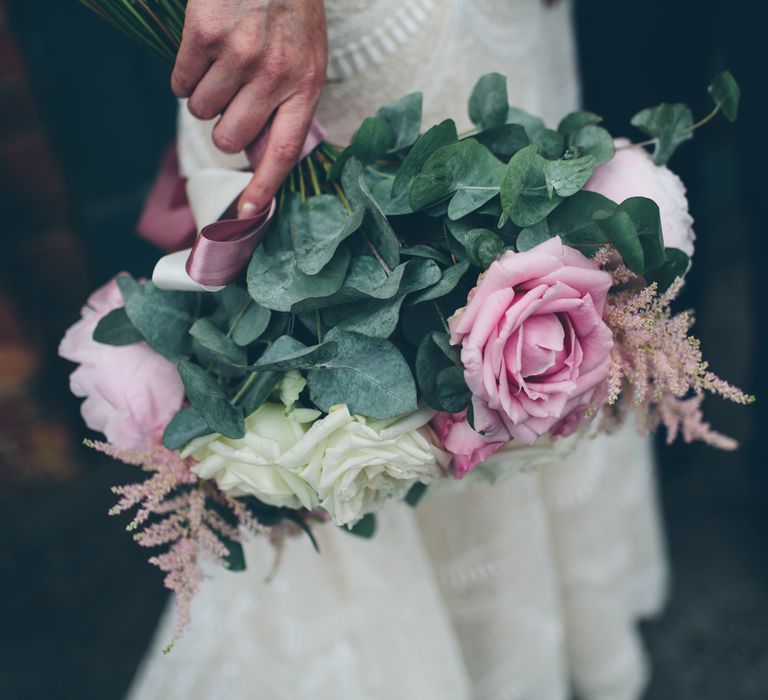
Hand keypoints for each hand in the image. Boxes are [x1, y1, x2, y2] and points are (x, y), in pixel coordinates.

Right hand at [172, 0, 326, 215]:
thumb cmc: (288, 12)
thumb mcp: (306, 59)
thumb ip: (288, 106)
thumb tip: (257, 156)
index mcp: (305, 86)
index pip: (283, 151)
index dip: (263, 186)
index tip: (247, 212)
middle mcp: (275, 74)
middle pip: (230, 138)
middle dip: (223, 125)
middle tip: (233, 94)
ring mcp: (239, 54)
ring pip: (200, 110)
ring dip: (204, 94)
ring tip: (222, 62)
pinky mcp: (204, 33)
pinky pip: (179, 83)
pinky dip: (184, 73)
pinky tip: (203, 48)